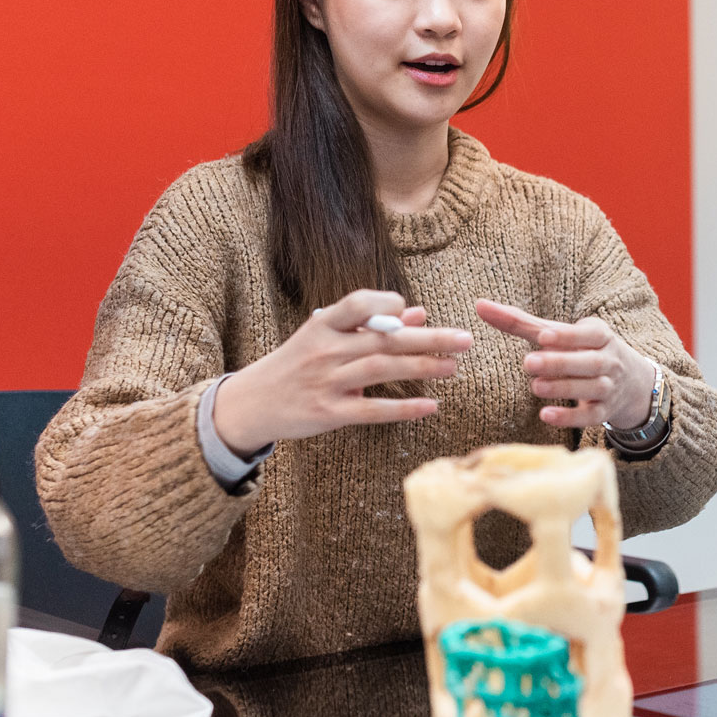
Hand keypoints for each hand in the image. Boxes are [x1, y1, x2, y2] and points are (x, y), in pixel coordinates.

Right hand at [212, 289, 471, 454]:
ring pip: (382, 370)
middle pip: (384, 340)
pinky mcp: (328, 412)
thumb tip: (418, 313)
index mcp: (322, 325)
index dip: (388, 304)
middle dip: (428, 339)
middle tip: (465, 341)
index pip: (358, 303)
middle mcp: (325, 350)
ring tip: (454, 368)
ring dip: (422, 368)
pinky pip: (372, 410)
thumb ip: (369, 326)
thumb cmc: (296, 365)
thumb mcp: (324, 338)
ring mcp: (326, 381)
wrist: (250, 403)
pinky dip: (404, 408)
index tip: (413, 311)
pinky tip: (431, 406)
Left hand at [474, 300, 654, 429]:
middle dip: (559, 363)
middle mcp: (608, 361)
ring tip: (536, 386)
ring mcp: (608, 388)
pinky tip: (546, 415)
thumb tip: (479, 305)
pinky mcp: (603, 412)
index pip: (586, 335)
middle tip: (529, 363)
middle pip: (588, 362)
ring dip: (563, 387)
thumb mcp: (560, 334)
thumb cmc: (583, 350)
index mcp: (600, 336)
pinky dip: (569, 417)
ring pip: (589, 388)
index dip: (566, 336)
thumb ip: (521, 322)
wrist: (631, 383)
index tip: (543, 336)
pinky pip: (589, 417)